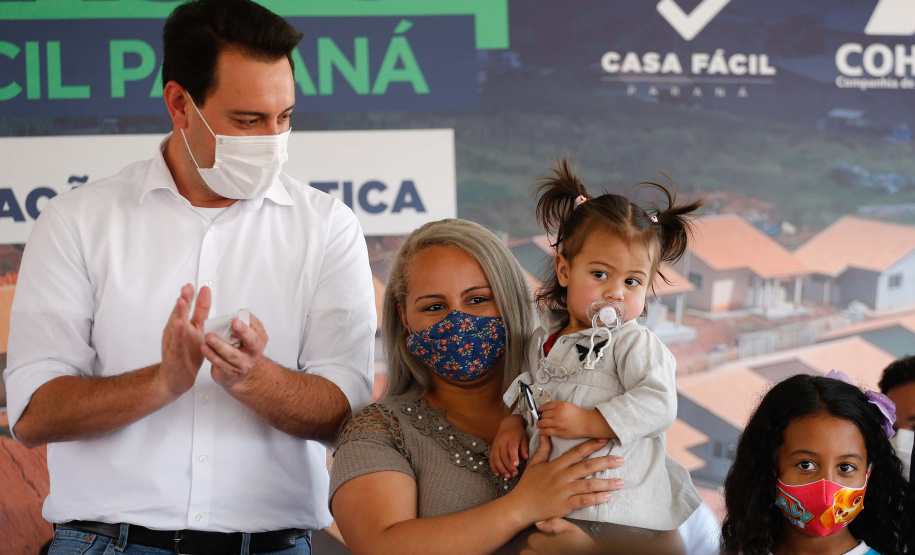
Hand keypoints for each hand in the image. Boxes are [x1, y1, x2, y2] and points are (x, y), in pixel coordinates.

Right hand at [159, 284, 210, 397]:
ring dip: (179, 313)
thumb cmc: (187, 354)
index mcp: (185, 325)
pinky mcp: (173, 354)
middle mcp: (177, 331)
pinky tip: (180, 324)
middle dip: (184, 300)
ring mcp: (173, 342)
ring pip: (176, 325)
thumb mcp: (198, 330)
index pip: (187, 308)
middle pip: (180, 313)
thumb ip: (201, 312)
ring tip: (182, 301)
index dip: (190, 296)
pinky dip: (177, 333)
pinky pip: (175, 342)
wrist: (176, 378)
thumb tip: (206, 291)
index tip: (195, 285)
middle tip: (187, 288)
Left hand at [202, 312, 268, 390]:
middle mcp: (255, 352)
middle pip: (252, 341)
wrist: (240, 376)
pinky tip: (204, 348)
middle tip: (233, 323)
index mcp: (259, 340)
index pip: (257, 328)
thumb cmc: (241, 351)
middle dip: (243, 331)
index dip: (249, 322)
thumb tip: (236, 314)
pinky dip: (211, 355)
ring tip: (209, 337)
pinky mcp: (231, 373)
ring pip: (233, 354)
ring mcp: (244, 364)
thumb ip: (243, 326)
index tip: (238, 316)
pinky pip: (220, 364)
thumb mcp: (246, 338)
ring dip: (220, 345)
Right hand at [491, 414, 528, 478]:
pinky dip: (494, 466)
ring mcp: (496, 445)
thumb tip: (526, 458)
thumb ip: (524, 448)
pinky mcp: (493, 448)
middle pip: (503, 455)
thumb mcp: (524, 437)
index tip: (516, 465)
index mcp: (511, 438)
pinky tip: (497, 473)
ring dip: (501, 468)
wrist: (508, 424)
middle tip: (515, 474)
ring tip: (507, 476)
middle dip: (508, 466)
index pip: (511, 448)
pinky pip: (492, 458)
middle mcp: (502, 441)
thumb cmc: (518, 432)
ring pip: (496, 458)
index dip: (513, 457)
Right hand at [508, 436, 623, 524]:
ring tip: (620, 481)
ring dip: (606, 483)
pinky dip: (596, 499)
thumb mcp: (534, 464)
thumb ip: (542, 450)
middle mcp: (562, 477)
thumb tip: (546, 435)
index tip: (604, 440)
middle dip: (605, 462)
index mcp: (556, 466)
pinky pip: (584, 501)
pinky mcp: (565, 505)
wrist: (521, 506)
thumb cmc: (527, 485)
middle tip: (620, 459)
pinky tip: (607, 496)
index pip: (576, 452)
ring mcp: (564, 491)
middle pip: (587, 467)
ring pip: (589, 485)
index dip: (591, 445)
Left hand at [521, 518, 598, 554]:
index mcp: (551, 546)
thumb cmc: (584, 544)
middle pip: (526, 552)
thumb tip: (539, 523)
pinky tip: (545, 554)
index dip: (539, 537)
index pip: (532, 539)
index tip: (545, 537)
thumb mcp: (573, 530)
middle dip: (533, 549)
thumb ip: (556, 524)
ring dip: (534, 554)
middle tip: (543, 547)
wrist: (596, 553)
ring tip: (544, 551)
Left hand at [537, 401, 591, 438]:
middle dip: (540, 417)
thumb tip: (545, 409)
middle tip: (541, 419)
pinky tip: (542, 431)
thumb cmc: (577, 414)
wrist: (586, 423)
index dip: (540, 409)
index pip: (545, 406)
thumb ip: (556, 406)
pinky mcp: (559, 432)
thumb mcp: (567, 405)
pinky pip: (546, 431)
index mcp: (560, 405)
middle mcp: (558, 413)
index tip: (539, 411)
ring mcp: (558, 423)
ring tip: (540, 425)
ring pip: (542, 423)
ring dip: (539, 424)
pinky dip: (542, 432)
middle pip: (543, 415)